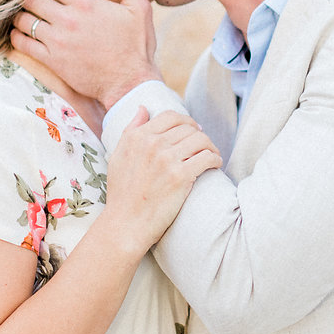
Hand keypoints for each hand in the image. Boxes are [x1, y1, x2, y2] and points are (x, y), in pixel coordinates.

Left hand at [11, 0, 161, 108]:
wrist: (130, 83)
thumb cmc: (137, 45)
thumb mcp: (139, 8)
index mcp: (85, 3)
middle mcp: (67, 19)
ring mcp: (57, 41)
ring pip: (23, 20)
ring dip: (18, 14)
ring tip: (19, 10)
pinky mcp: (52, 60)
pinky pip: (24, 44)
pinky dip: (16, 36)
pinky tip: (18, 33)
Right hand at [103, 108, 221, 255]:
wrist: (126, 224)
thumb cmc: (122, 195)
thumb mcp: (117, 157)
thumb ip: (130, 130)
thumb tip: (143, 108)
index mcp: (137, 137)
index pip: (170, 116)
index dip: (186, 121)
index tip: (193, 130)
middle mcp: (152, 144)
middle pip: (188, 128)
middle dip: (199, 135)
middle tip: (204, 145)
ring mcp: (167, 160)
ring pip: (201, 140)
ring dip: (210, 146)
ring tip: (211, 155)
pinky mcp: (180, 176)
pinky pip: (207, 157)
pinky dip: (215, 159)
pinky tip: (215, 164)